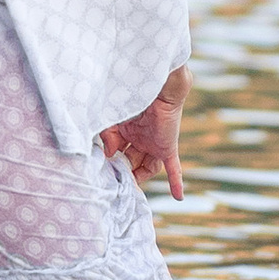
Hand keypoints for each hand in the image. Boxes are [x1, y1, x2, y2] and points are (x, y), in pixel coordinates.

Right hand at [103, 73, 187, 199]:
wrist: (157, 83)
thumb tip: (109, 155)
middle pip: (131, 161)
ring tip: (128, 185)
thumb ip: (108, 136)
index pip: (116, 151)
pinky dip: (175, 181)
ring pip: (147, 166)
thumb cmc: (130, 93)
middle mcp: (140, 137)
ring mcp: (154, 143)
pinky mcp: (167, 147)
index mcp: (125, 129)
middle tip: (113, 179)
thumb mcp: (111, 117)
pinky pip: (172, 167)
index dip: (110, 160)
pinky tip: (178, 196)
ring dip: (139, 176)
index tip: (100, 167)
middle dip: (123, 170)